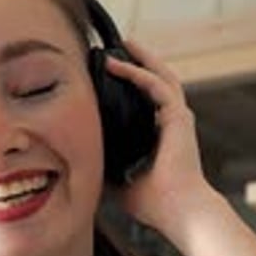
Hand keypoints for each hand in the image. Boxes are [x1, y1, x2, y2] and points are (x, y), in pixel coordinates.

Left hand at [106, 40, 214, 252]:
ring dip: (141, 59)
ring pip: (160, 76)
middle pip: (156, 82)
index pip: (146, 102)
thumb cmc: (153, 202)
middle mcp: (172, 123)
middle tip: (118, 49)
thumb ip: (103, 165)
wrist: (177, 210)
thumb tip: (77, 160)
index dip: (131, 85)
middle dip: (139, 63)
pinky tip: (118, 64)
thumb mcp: (117, 180)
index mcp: (161, 136)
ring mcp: (177, 118)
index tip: (109, 74)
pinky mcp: (178, 118)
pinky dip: (138, 72)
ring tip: (123, 44)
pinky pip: (156, 86)